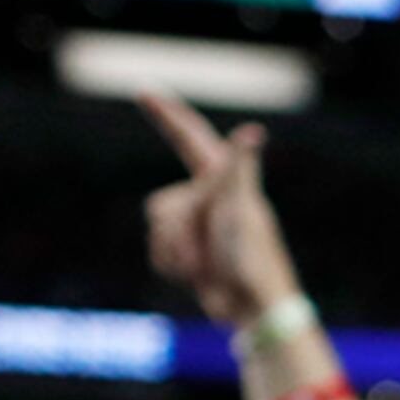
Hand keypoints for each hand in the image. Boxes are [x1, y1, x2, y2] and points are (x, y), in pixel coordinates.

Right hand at [136, 92, 303, 326]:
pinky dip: (173, 266)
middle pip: (162, 202)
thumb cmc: (252, 256)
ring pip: (156, 228)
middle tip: (213, 242)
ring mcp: (198, 227)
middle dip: (179, 227)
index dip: (168, 116)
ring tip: (208, 264)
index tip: (145, 92)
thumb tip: (254, 131)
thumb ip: (239, 168)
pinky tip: (199, 277)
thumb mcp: (241, 207)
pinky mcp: (190, 253)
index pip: (190, 138)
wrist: (252, 307)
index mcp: (225, 182)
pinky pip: (158, 253)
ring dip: (177, 250)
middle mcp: (210, 199)